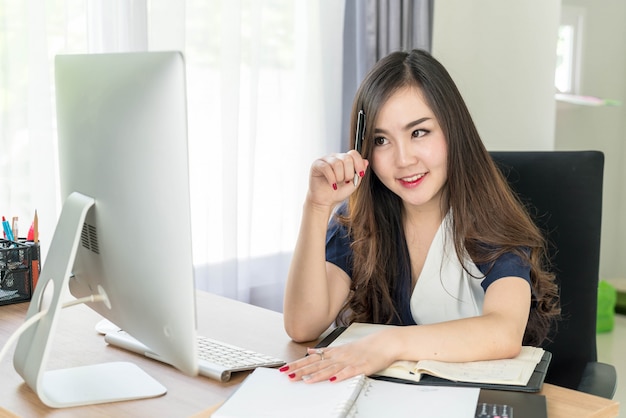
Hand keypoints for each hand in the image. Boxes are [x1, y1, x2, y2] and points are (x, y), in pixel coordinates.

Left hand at [279, 331, 393, 383]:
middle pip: (318, 364)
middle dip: (302, 370)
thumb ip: (325, 350)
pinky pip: (349, 372)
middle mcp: (339, 356)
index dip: (298, 364)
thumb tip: (310, 350)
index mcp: (334, 352)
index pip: (312, 359)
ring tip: (305, 380)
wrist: (385, 342)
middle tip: (288, 375)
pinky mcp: (361, 367)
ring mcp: (350, 361)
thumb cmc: (365, 347)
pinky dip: (340, 376)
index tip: (284, 369)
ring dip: (317, 375)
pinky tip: (332, 380)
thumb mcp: (342, 347)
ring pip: (331, 369)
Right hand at [307, 151, 367, 207]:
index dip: (358, 163)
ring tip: (337, 183)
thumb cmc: (338, 192)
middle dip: (348, 173)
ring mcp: (325, 160)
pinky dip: (331, 178)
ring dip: (339, 177)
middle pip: (346, 158)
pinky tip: (332, 185)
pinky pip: (326, 168)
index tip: (360, 174)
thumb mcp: (353, 184)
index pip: (353, 153)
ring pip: (337, 163)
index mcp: (344, 159)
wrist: (325, 201)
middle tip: (345, 181)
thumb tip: (366, 161)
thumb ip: (359, 173)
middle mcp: (335, 157)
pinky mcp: (317, 165)